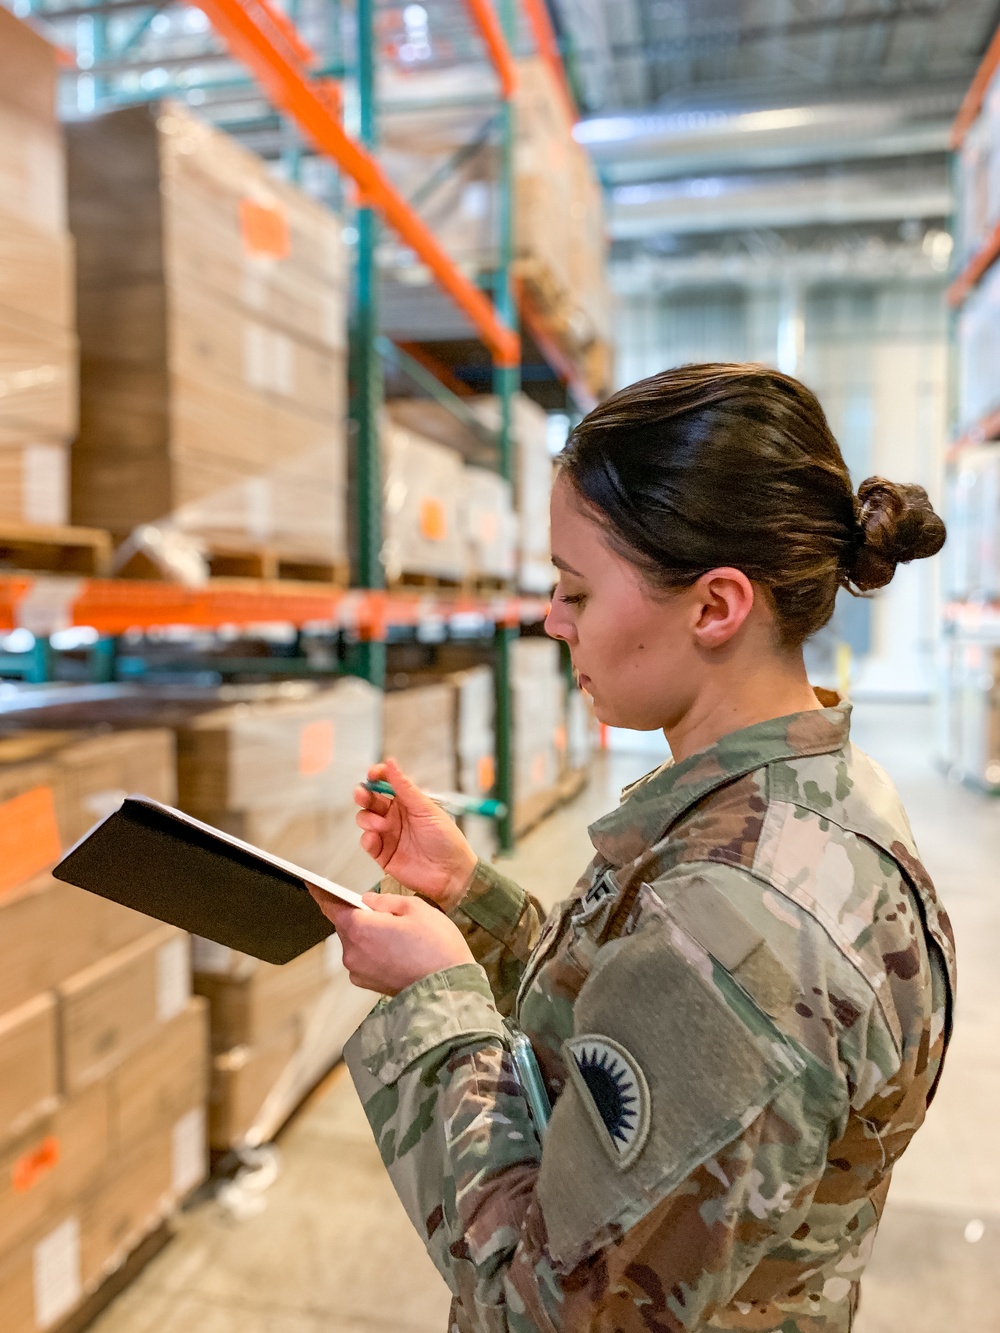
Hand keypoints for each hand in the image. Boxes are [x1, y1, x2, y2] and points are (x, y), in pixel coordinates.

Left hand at [309, 889, 474, 994]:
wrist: (450, 989)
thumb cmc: (437, 948)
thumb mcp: (416, 908)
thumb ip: (386, 901)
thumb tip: (369, 901)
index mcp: (360, 928)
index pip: (331, 906)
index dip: (322, 893)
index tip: (312, 885)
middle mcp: (352, 952)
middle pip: (347, 924)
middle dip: (361, 915)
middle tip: (389, 913)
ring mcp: (359, 971)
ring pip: (357, 942)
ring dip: (370, 934)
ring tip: (400, 935)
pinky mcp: (368, 984)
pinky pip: (365, 958)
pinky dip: (375, 951)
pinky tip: (399, 950)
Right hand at [354, 758, 478, 912]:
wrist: (451, 874)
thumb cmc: (446, 840)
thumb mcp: (426, 809)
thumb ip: (405, 787)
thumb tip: (391, 763)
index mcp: (408, 802)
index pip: (387, 783)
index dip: (377, 776)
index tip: (372, 774)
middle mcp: (395, 816)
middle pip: (371, 800)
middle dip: (364, 795)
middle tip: (363, 795)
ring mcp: (388, 834)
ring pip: (365, 819)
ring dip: (367, 818)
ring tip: (380, 825)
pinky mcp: (383, 854)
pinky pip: (367, 842)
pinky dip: (367, 839)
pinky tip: (375, 838)